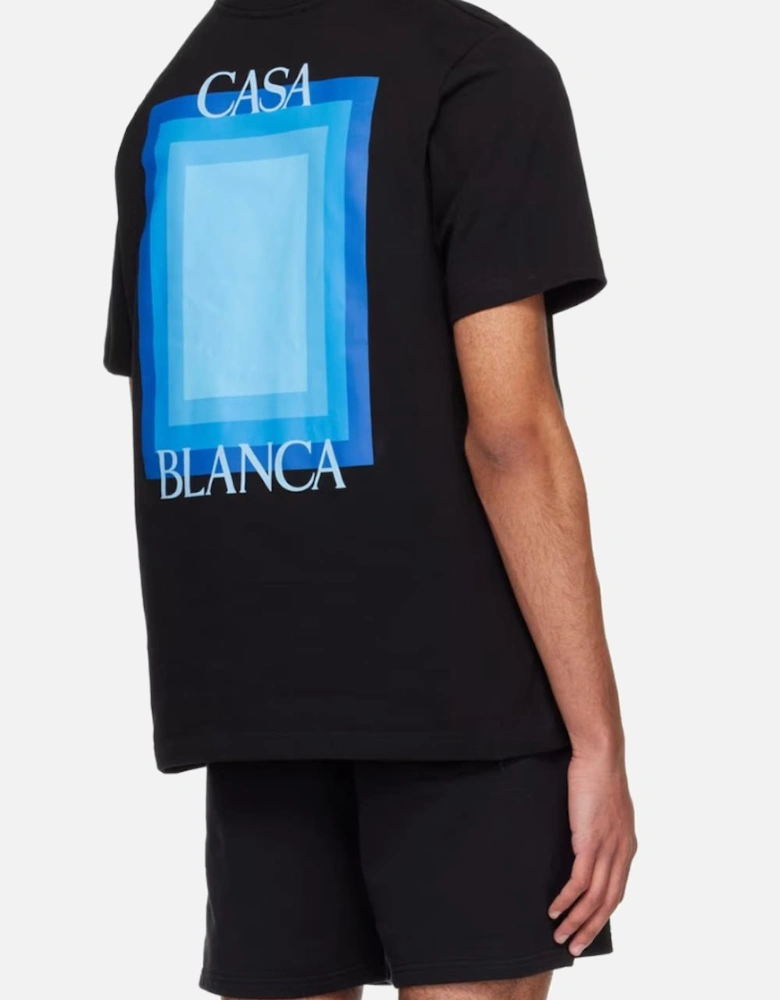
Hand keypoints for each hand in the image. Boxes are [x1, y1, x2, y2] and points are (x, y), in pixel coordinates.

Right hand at [549, 747, 636, 955]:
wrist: (600, 756)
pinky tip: (555, 909)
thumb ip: (601, 830)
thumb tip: (587, 840)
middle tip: (573, 947)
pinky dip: (567, 899)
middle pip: (608, 903)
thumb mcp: (606, 808)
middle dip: (590, 929)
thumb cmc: (598, 776)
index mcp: (627, 846)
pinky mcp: (591, 842)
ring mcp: (607, 849)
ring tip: (559, 936)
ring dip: (576, 921)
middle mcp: (622, 853)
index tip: (588, 930)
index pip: (617, 891)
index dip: (602, 915)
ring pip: (594, 898)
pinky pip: (580, 881)